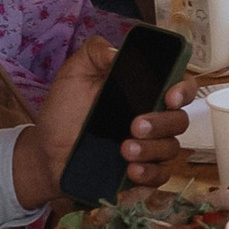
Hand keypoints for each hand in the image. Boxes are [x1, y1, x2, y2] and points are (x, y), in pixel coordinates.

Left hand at [16, 38, 194, 206]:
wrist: (45, 152)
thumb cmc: (63, 111)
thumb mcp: (74, 74)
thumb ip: (94, 53)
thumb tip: (117, 51)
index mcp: (143, 92)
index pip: (179, 87)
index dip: (183, 90)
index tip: (170, 96)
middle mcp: (152, 119)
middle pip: (179, 120)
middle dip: (161, 123)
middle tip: (135, 126)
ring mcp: (149, 148)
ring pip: (171, 148)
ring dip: (152, 150)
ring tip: (125, 150)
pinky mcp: (141, 174)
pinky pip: (160, 177)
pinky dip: (150, 174)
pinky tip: (132, 170)